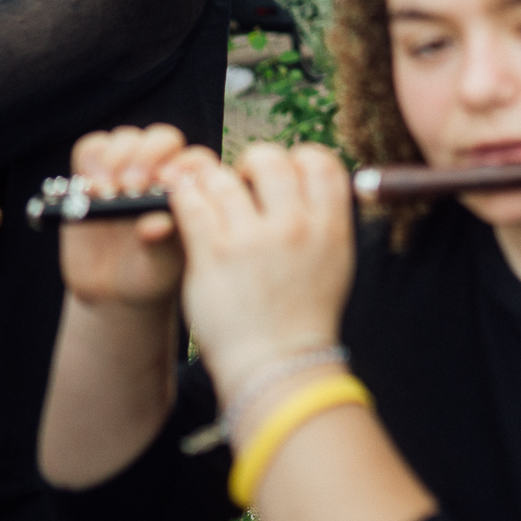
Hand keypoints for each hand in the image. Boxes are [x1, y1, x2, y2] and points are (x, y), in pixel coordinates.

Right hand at [59, 125, 191, 310]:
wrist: (114, 289)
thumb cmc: (152, 271)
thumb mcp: (163, 262)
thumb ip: (163, 241)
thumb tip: (156, 223)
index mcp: (192, 186)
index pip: (196, 159)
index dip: (182, 165)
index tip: (165, 184)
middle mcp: (162, 171)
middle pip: (162, 138)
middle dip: (146, 157)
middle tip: (131, 187)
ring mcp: (127, 169)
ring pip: (126, 138)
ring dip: (116, 158)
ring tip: (107, 192)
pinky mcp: (92, 175)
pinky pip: (90, 149)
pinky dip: (89, 161)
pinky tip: (88, 189)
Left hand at [164, 143, 357, 403]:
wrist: (277, 363)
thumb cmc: (304, 315)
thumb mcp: (336, 262)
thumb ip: (326, 220)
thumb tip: (309, 183)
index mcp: (330, 226)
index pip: (320, 161)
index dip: (298, 157)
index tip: (283, 171)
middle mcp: (294, 227)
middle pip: (270, 160)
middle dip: (251, 163)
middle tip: (242, 181)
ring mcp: (252, 240)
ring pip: (224, 179)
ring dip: (211, 180)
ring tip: (206, 193)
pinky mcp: (213, 256)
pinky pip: (192, 204)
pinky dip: (184, 196)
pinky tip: (184, 202)